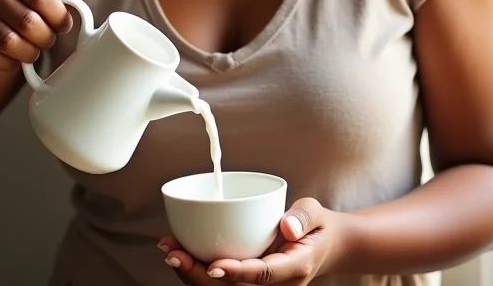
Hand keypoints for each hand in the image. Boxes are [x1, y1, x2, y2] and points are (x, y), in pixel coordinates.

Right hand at [0, 0, 88, 71]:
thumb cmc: (9, 4)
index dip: (58, 15)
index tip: (64, 25)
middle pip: (27, 21)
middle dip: (45, 38)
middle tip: (47, 41)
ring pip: (8, 42)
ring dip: (29, 53)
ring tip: (33, 51)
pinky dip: (8, 64)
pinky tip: (13, 59)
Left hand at [158, 198, 344, 284]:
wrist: (324, 245)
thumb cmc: (318, 227)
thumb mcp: (317, 213)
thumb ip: (304, 217)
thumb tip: (287, 227)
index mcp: (293, 269)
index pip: (262, 275)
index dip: (236, 273)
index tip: (214, 266)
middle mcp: (273, 282)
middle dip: (199, 274)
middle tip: (174, 253)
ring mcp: (259, 283)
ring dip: (192, 271)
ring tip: (169, 249)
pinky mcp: (248, 276)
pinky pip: (222, 276)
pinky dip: (198, 265)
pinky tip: (179, 249)